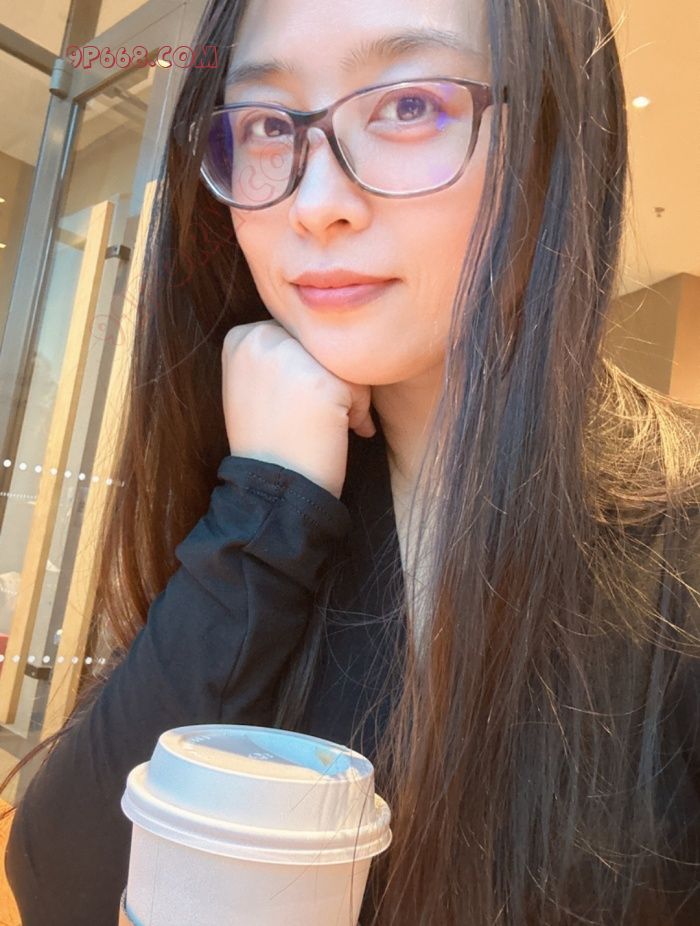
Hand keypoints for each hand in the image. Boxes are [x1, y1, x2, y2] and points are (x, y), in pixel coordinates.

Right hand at [221, 320, 374, 498]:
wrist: (272, 490)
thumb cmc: (269, 442)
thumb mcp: (252, 386)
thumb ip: (276, 354)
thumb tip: (324, 329)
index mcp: (240, 338)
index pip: (296, 334)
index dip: (306, 368)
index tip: (297, 404)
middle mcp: (260, 339)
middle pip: (321, 343)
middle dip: (330, 378)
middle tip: (318, 417)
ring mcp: (290, 358)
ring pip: (343, 359)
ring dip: (349, 393)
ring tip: (331, 425)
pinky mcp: (321, 381)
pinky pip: (359, 383)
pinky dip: (359, 410)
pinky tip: (341, 433)